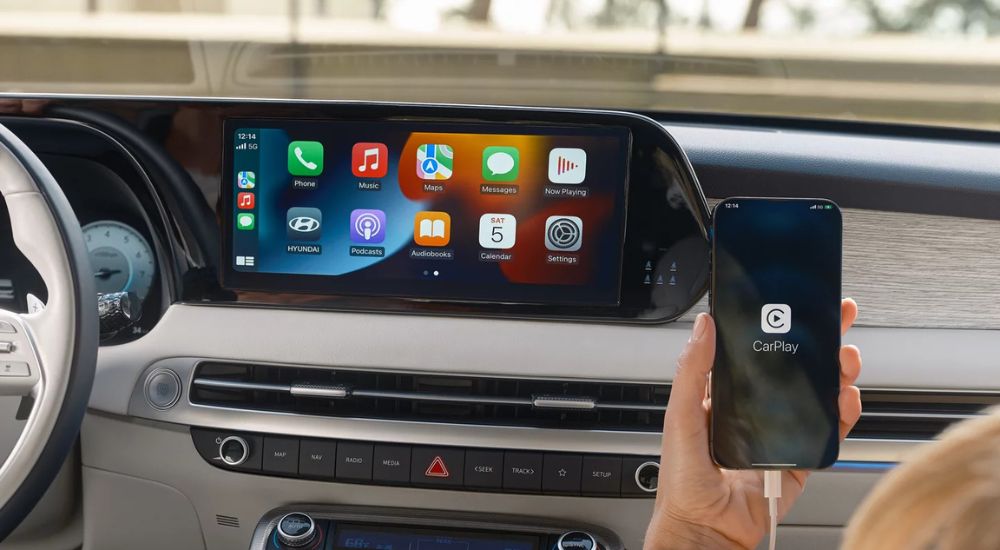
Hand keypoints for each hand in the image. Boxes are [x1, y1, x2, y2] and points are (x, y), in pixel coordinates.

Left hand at [644, 299, 861, 549]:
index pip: (757, 353)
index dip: (778, 328)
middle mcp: (755, 412)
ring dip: (836, 373)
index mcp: (725, 396)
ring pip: (816, 396)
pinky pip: (826, 432)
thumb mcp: (680, 416)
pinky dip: (842, 413)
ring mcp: (779, 434)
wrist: (704, 530)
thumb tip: (703, 326)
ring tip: (845, 358)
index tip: (797, 305)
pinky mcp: (799, 459)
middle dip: (819, 343)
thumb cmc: (683, 481)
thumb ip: (692, 371)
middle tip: (838, 319)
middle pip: (794, 369)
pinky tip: (846, 397)